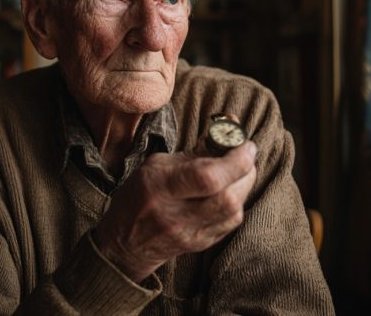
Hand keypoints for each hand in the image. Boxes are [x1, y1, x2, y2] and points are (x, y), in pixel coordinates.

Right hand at [93, 140, 257, 281]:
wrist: (125, 242)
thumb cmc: (140, 194)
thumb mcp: (157, 165)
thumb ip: (195, 152)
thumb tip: (229, 126)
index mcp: (160, 187)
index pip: (207, 178)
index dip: (234, 159)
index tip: (244, 143)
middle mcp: (175, 215)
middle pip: (227, 197)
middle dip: (245, 170)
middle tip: (244, 154)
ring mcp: (190, 235)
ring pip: (234, 211)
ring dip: (243, 186)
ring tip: (236, 170)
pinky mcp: (201, 245)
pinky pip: (230, 222)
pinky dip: (236, 201)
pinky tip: (227, 190)